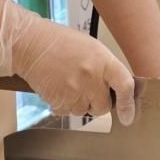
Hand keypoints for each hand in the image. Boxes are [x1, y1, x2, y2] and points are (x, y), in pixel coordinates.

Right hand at [0, 0, 135, 124]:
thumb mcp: (91, 48)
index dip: (128, 104)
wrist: (31, 43)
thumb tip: (116, 90)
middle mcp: (91, 77)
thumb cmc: (61, 43)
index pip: (125, 85)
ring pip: (84, 111)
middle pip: (104, 107)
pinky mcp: (58, 100)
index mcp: (103, 60)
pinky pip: (67, 112)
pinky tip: (58, 87)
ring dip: (79, 103)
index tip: (128, 116)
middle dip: (97, 103)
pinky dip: (63, 105)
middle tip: (87, 89)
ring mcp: (75, 90)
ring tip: (68, 83)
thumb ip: (105, 69)